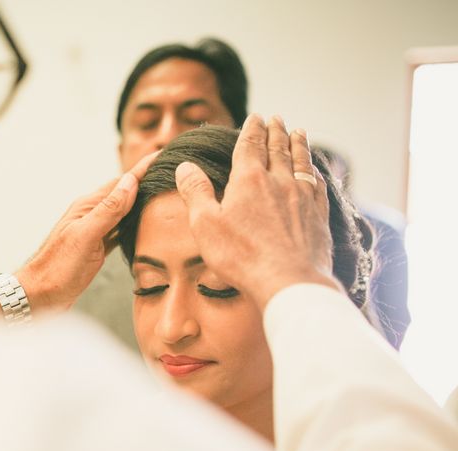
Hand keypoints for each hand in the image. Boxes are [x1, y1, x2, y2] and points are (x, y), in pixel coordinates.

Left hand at [1, 150, 158, 314]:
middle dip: (146, 182)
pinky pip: (119, 231)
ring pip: (123, 212)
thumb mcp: (85, 236)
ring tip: (162, 193)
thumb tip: (130, 182)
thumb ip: (108, 210)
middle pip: (124, 194)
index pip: (121, 182)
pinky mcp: (96, 249)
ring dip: (141, 203)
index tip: (164, 154)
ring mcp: (93, 232)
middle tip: (170, 171)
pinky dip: (133, 225)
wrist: (39, 296)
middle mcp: (91, 216)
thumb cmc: (57, 269)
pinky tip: (143, 225)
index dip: (143, 169)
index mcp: (88, 207)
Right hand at [175, 114, 338, 309]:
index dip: (251, 129)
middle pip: (278, 148)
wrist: (288, 280)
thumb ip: (195, 192)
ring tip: (299, 132)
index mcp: (250, 180)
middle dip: (276, 131)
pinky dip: (315, 170)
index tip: (254, 117)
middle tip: (276, 118)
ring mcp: (303, 196)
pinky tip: (315, 170)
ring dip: (299, 144)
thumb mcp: (206, 225)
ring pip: (301, 161)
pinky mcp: (318, 214)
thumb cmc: (242, 255)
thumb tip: (184, 166)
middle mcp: (279, 181)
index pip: (250, 145)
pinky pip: (318, 183)